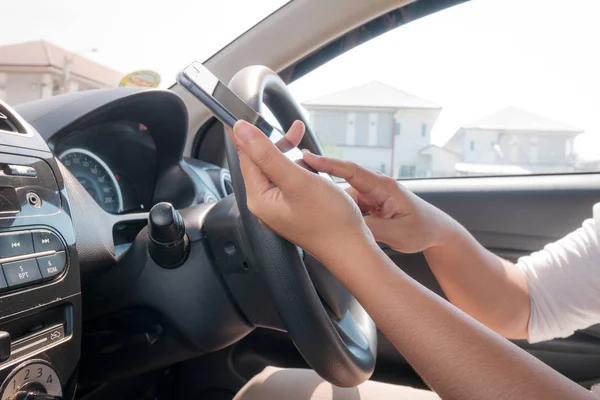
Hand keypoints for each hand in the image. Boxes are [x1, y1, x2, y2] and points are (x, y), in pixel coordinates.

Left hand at [229, 120, 375, 265]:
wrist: (352, 249)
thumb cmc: (330, 220)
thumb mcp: (297, 180)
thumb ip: (267, 154)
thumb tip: (242, 131)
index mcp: (259, 198)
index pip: (246, 156)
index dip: (251, 133)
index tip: (250, 112)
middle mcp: (265, 204)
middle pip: (261, 162)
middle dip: (277, 143)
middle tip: (296, 130)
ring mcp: (279, 208)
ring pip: (277, 170)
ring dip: (290, 155)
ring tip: (308, 153)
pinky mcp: (293, 208)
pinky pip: (289, 181)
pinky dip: (299, 169)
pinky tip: (312, 169)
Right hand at [302, 153, 454, 252]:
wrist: (436, 232)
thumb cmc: (422, 229)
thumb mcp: (397, 233)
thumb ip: (372, 229)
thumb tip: (347, 226)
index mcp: (384, 186)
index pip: (351, 170)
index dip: (328, 164)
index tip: (307, 157)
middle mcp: (375, 187)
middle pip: (341, 184)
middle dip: (322, 187)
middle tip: (300, 191)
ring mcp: (371, 196)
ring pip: (343, 199)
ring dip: (333, 207)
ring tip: (322, 220)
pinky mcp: (369, 205)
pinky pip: (349, 207)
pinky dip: (341, 214)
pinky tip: (335, 226)